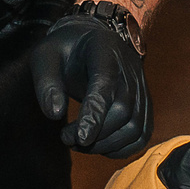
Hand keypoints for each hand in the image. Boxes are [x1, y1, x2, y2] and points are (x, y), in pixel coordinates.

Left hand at [29, 10, 150, 156]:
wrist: (91, 39)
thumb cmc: (65, 50)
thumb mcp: (45, 56)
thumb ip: (46, 84)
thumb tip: (54, 114)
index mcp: (104, 51)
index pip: (105, 84)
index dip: (95, 113)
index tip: (80, 138)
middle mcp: (129, 69)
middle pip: (123, 110)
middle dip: (96, 133)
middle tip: (67, 139)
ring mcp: (140, 87)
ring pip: (135, 126)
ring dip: (106, 145)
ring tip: (80, 144)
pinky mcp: (144, 103)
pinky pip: (142, 134)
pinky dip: (122, 148)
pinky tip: (100, 146)